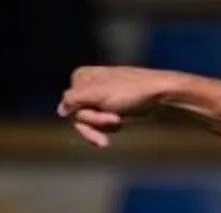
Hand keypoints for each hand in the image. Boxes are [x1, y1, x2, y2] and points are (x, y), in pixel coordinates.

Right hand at [58, 66, 178, 146]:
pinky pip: (99, 124)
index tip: (108, 117)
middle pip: (79, 116)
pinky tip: (122, 123)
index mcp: (81, 76)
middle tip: (117, 121)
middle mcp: (87, 84)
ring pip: (89, 122)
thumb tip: (60, 110)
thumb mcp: (99, 95)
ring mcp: (98, 95)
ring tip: (121, 123)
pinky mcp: (108, 105)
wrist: (159, 94)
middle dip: (97, 123)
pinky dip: (109, 127)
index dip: (87, 117)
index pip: (69, 108)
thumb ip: (74, 100)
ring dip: (104, 127)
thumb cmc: (131, 92)